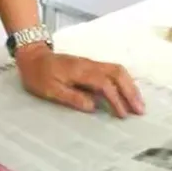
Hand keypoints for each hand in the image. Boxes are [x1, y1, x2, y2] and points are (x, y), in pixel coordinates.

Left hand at [15, 45, 144, 117]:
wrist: (31, 55)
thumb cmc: (38, 75)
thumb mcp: (49, 89)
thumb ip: (71, 97)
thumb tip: (93, 107)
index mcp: (79, 70)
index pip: (104, 83)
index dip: (115, 99)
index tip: (122, 115)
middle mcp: (88, 64)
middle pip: (116, 72)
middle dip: (130, 91)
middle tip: (139, 110)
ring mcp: (90, 63)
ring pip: (116, 69)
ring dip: (129, 85)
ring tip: (137, 104)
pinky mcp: (89, 65)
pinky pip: (111, 70)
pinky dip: (123, 81)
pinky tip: (126, 93)